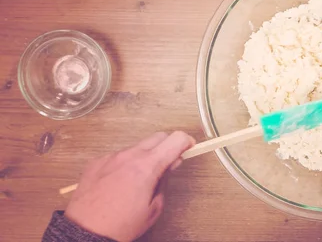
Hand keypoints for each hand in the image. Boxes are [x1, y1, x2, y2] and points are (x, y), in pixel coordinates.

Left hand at [65, 131, 195, 241]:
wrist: (85, 232)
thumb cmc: (120, 224)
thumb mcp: (154, 208)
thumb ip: (164, 181)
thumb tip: (169, 165)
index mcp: (146, 167)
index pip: (175, 139)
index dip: (186, 142)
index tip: (189, 148)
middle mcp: (128, 156)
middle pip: (158, 137)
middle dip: (168, 147)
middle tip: (168, 164)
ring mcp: (111, 157)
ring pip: (137, 147)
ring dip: (145, 156)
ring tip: (141, 179)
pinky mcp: (97, 162)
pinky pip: (118, 156)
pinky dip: (125, 164)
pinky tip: (121, 183)